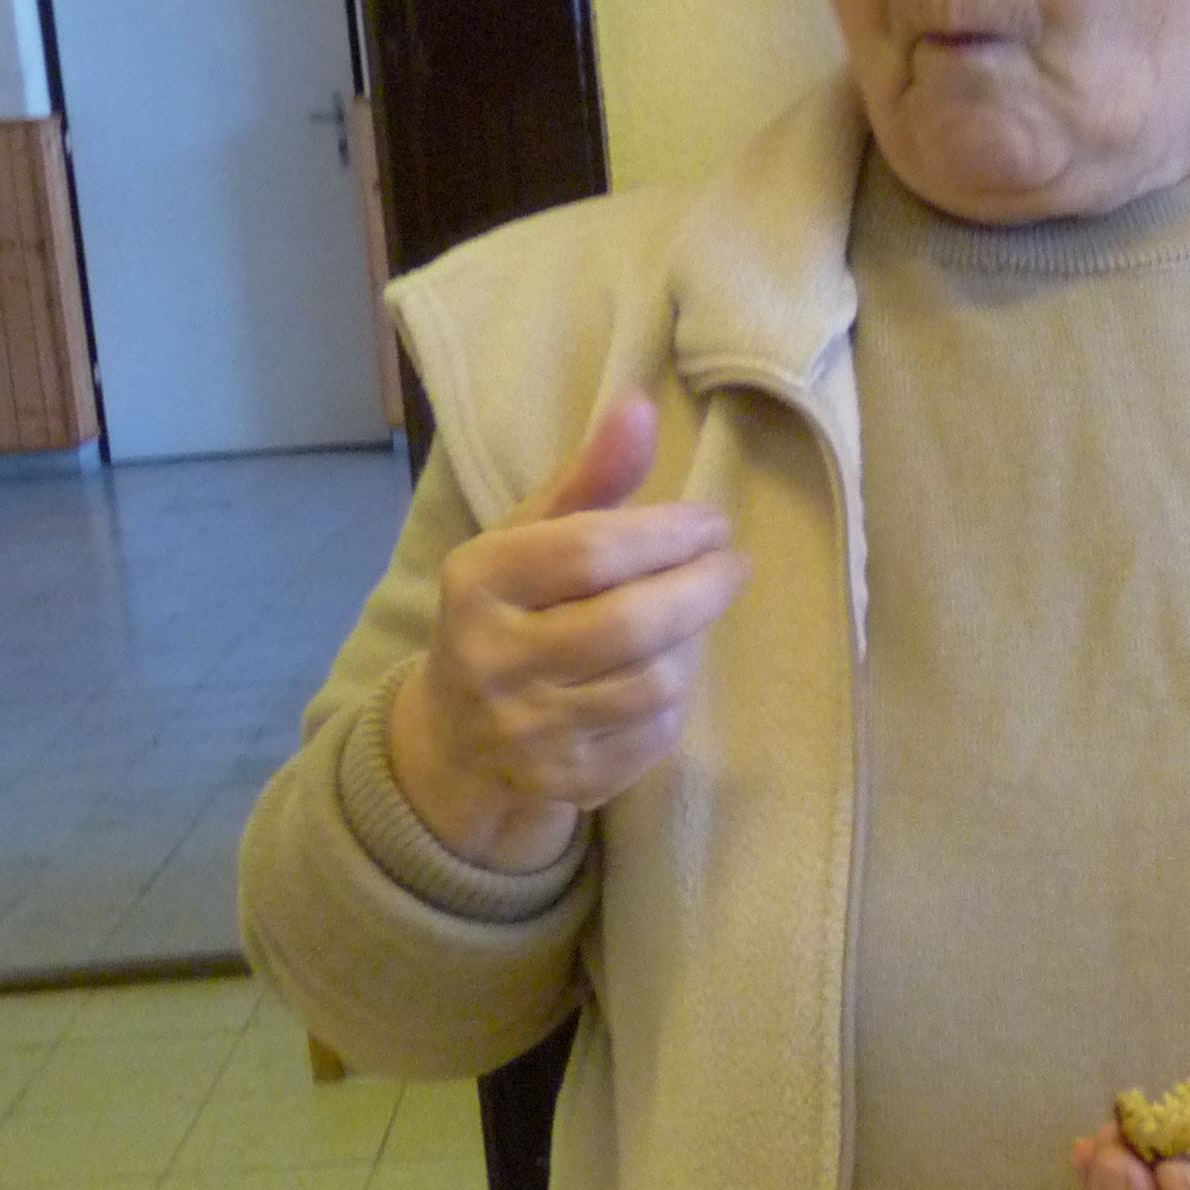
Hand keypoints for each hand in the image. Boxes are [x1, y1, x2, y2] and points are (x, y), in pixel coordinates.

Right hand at [386, 395, 747, 871]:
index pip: (590, 550)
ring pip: (653, 683)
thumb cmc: (509, 609)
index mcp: (477, 583)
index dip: (667, 533)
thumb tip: (642, 407)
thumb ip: (589, 476)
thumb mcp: (529, 536)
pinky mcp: (566, 782)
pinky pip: (655, 734)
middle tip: (734, 566)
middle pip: (630, 624)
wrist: (456, 736)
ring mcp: (528, 730)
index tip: (712, 523)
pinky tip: (667, 668)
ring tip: (693, 614)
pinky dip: (675, 697)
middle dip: (701, 588)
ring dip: (691, 642)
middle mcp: (492, 659)